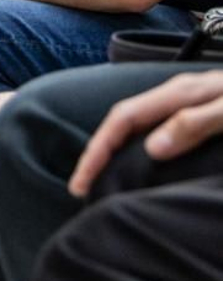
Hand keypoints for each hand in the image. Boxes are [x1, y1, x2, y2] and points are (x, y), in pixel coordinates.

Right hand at [69, 70, 222, 196]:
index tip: (83, 180)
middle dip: (97, 152)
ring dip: (114, 152)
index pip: (123, 118)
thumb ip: (193, 124)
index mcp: (179, 93)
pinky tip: (139, 166)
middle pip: (122, 122)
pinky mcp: (198, 115)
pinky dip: (137, 151)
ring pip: (137, 128)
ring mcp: (186, 104)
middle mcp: (175, 96)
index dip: (98, 148)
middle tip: (82, 187)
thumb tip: (152, 149)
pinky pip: (155, 132)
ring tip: (101, 179)